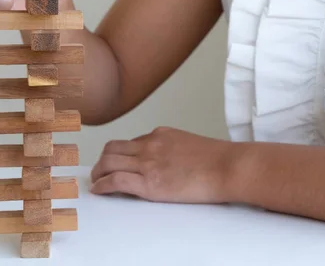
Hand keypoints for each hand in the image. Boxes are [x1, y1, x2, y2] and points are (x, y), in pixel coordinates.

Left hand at [90, 127, 235, 203]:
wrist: (228, 167)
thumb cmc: (219, 160)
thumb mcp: (191, 145)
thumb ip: (175, 150)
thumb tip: (170, 161)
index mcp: (161, 134)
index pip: (132, 142)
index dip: (122, 154)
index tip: (119, 162)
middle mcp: (149, 144)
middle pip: (113, 148)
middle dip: (103, 160)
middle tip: (100, 170)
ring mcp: (147, 162)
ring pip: (108, 162)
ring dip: (98, 172)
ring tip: (96, 181)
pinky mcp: (148, 182)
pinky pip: (115, 181)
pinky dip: (102, 185)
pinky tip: (98, 190)